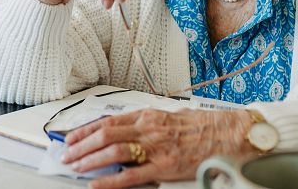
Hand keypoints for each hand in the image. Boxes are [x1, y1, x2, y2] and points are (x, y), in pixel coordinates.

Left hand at [61, 109, 257, 188]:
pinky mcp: (165, 167)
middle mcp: (149, 128)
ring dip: (90, 160)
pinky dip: (111, 180)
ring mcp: (156, 148)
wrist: (231, 134)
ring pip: (114, 151)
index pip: (108, 121)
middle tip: (67, 155)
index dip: (86, 130)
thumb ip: (148, 124)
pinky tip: (97, 184)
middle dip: (82, 146)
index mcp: (149, 115)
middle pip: (105, 134)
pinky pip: (132, 175)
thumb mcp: (171, 117)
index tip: (71, 138)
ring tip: (76, 167)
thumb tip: (125, 130)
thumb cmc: (204, 126)